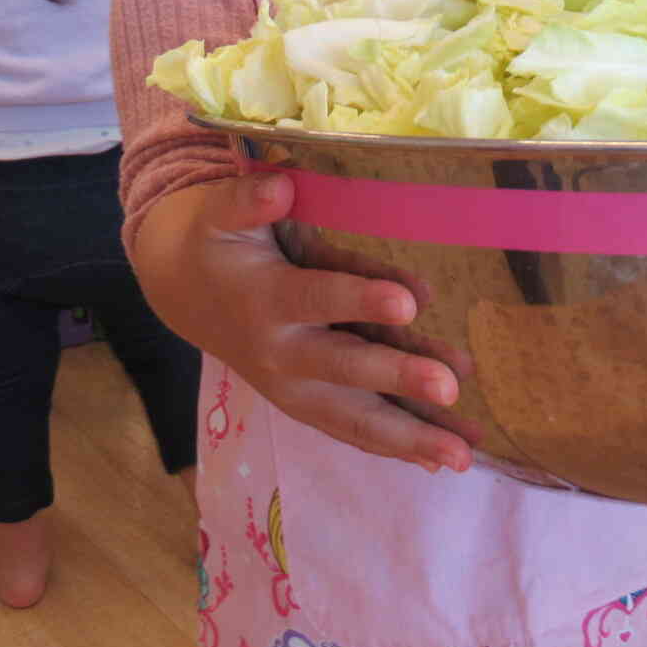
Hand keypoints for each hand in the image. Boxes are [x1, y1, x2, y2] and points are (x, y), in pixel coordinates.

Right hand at [132, 173, 472, 473]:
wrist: (182, 290)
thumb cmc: (214, 242)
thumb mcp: (219, 213)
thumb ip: (247, 201)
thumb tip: (280, 187)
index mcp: (263, 299)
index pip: (318, 299)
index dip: (361, 299)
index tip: (408, 301)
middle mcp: (279, 352)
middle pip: (344, 371)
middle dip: (398, 379)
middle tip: (449, 386)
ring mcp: (292, 387)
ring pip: (353, 419)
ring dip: (410, 437)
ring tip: (463, 455)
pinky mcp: (304, 403)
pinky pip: (351, 429)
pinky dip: (395, 447)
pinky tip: (440, 459)